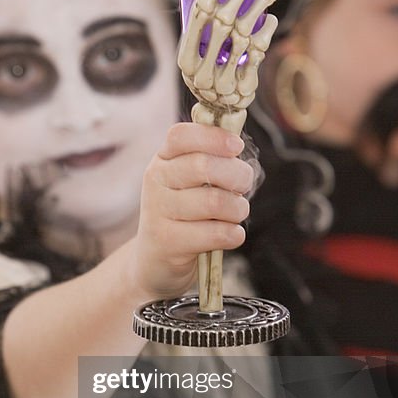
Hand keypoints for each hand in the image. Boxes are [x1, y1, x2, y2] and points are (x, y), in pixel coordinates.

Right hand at [130, 122, 253, 299]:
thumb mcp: (190, 184)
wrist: (154, 262)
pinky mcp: (168, 242)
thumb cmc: (184, 217)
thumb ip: (211, 162)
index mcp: (162, 161)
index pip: (180, 135)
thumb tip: (236, 143)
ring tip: (235, 214)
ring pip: (215, 201)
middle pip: (203, 166)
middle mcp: (156, 182)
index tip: (236, 146)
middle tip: (243, 186)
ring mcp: (158, 212)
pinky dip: (234, 234)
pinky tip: (230, 235)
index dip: (213, 137)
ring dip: (238, 208)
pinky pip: (216, 233)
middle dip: (237, 175)